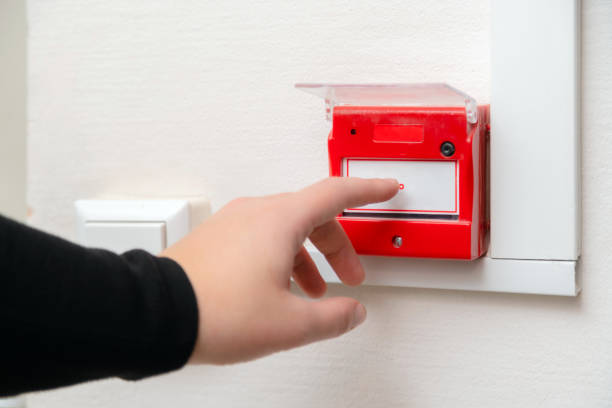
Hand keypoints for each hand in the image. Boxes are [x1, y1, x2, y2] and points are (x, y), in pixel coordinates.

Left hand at [161, 177, 398, 363]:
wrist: (156, 315)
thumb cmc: (216, 311)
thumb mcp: (289, 323)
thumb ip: (332, 318)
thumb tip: (352, 312)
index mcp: (280, 221)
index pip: (337, 194)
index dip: (368, 191)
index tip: (386, 187)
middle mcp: (256, 213)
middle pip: (313, 216)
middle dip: (338, 246)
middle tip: (352, 274)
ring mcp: (233, 223)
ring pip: (286, 229)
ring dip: (308, 256)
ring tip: (314, 292)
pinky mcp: (217, 238)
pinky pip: (261, 238)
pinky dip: (282, 257)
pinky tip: (280, 289)